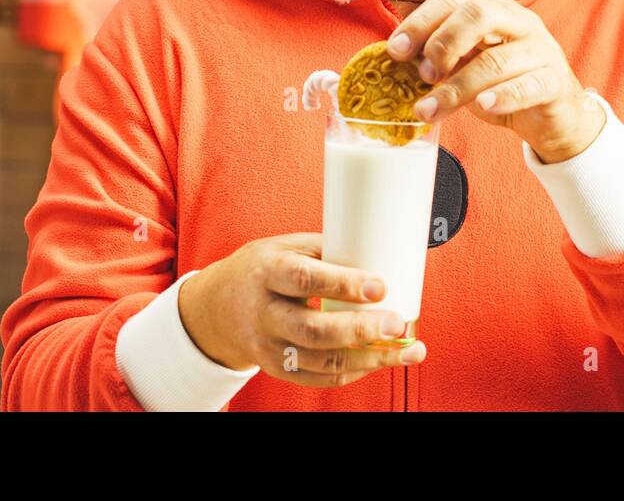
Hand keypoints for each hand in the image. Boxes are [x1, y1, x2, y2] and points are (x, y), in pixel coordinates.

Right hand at [178, 232, 425, 386]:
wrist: (216, 308)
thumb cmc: (262, 270)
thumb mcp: (285, 246)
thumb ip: (327, 252)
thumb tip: (379, 252)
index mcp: (268, 272)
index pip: (305, 280)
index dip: (344, 285)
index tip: (380, 286)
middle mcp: (265, 313)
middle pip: (313, 330)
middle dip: (361, 330)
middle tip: (397, 323)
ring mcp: (269, 347)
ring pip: (322, 361)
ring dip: (370, 359)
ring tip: (406, 350)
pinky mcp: (277, 369)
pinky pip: (320, 378)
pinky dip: (355, 371)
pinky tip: (381, 361)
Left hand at [387, 0, 605, 163]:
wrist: (552, 118)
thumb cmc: (502, 85)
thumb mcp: (466, 64)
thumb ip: (437, 52)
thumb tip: (394, 46)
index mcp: (493, 9)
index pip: (454, 0)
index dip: (420, 22)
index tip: (395, 51)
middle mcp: (519, 21)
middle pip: (479, 14)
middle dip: (443, 43)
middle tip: (423, 74)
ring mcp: (541, 50)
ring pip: (496, 60)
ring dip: (457, 88)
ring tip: (429, 110)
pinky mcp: (555, 82)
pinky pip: (529, 85)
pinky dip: (503, 96)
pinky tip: (484, 106)